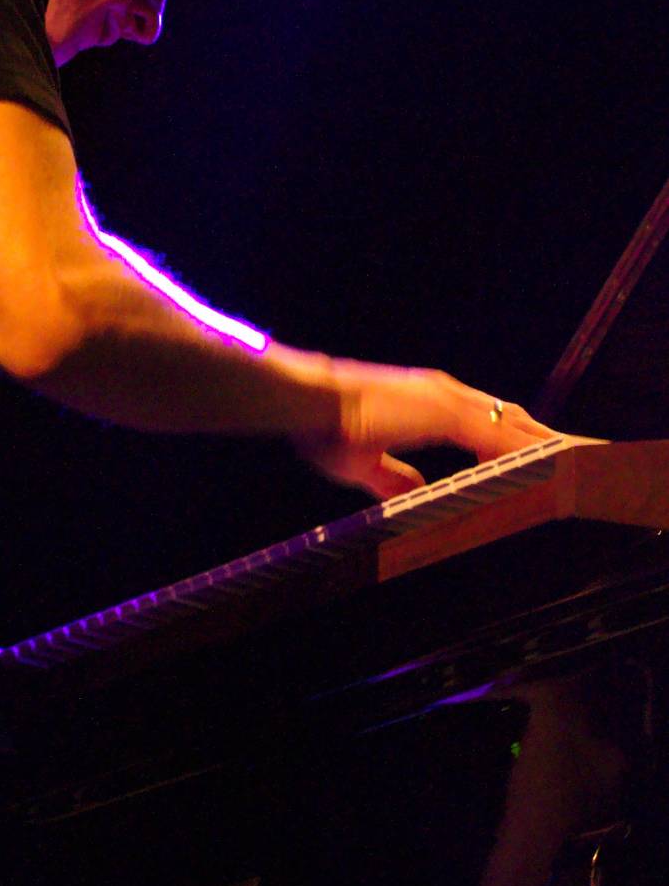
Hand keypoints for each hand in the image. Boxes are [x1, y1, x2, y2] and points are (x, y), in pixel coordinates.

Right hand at [298, 361, 556, 500]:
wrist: (308, 401)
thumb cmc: (324, 427)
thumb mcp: (363, 462)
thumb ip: (391, 477)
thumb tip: (415, 491)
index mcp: (430, 403)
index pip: (488, 422)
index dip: (516, 439)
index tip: (541, 456)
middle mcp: (446, 394)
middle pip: (511, 418)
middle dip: (543, 439)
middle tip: (577, 459)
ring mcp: (448, 399)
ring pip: (513, 423)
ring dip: (545, 444)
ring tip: (576, 463)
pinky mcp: (445, 411)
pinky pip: (498, 435)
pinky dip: (524, 449)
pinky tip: (544, 465)